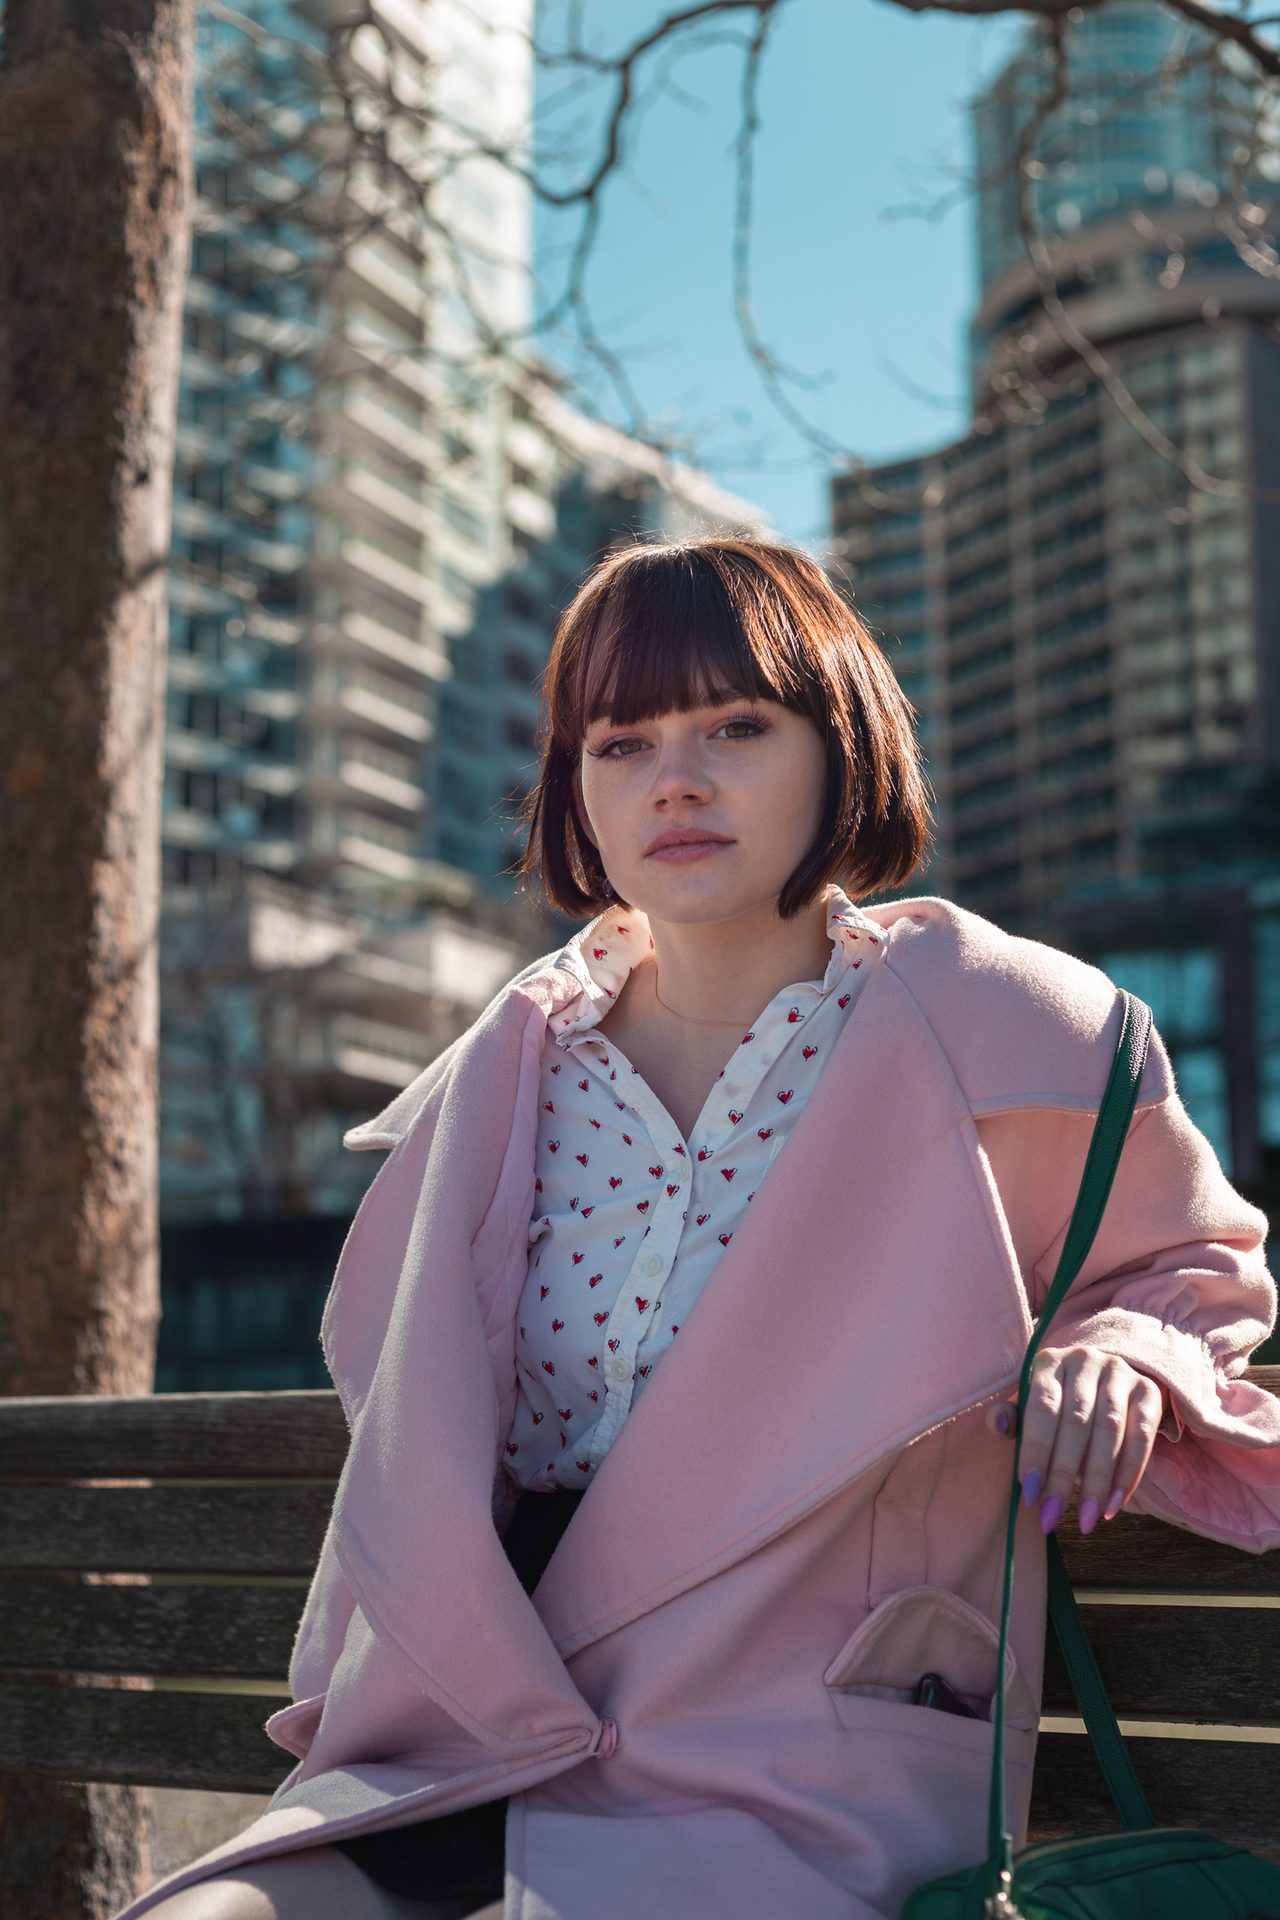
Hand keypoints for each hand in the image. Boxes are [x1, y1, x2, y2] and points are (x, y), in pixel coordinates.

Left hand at [985, 1345, 1167, 1536]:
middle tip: (1053, 1516)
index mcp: (1048, 1362)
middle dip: (1064, 1475)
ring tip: (1086, 1520)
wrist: (1104, 1383)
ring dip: (1098, 1481)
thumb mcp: (1030, 1408)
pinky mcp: (1148, 1391)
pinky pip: (1142, 1436)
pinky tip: (1113, 1505)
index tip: (1030, 1495)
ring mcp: (1120, 1372)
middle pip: (1076, 1422)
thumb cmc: (1058, 1405)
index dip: (1036, 1452)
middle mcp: (1085, 1360)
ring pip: (1110, 1430)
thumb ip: (1013, 1419)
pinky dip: (1129, 1474)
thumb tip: (1000, 1424)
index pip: (1042, 1408)